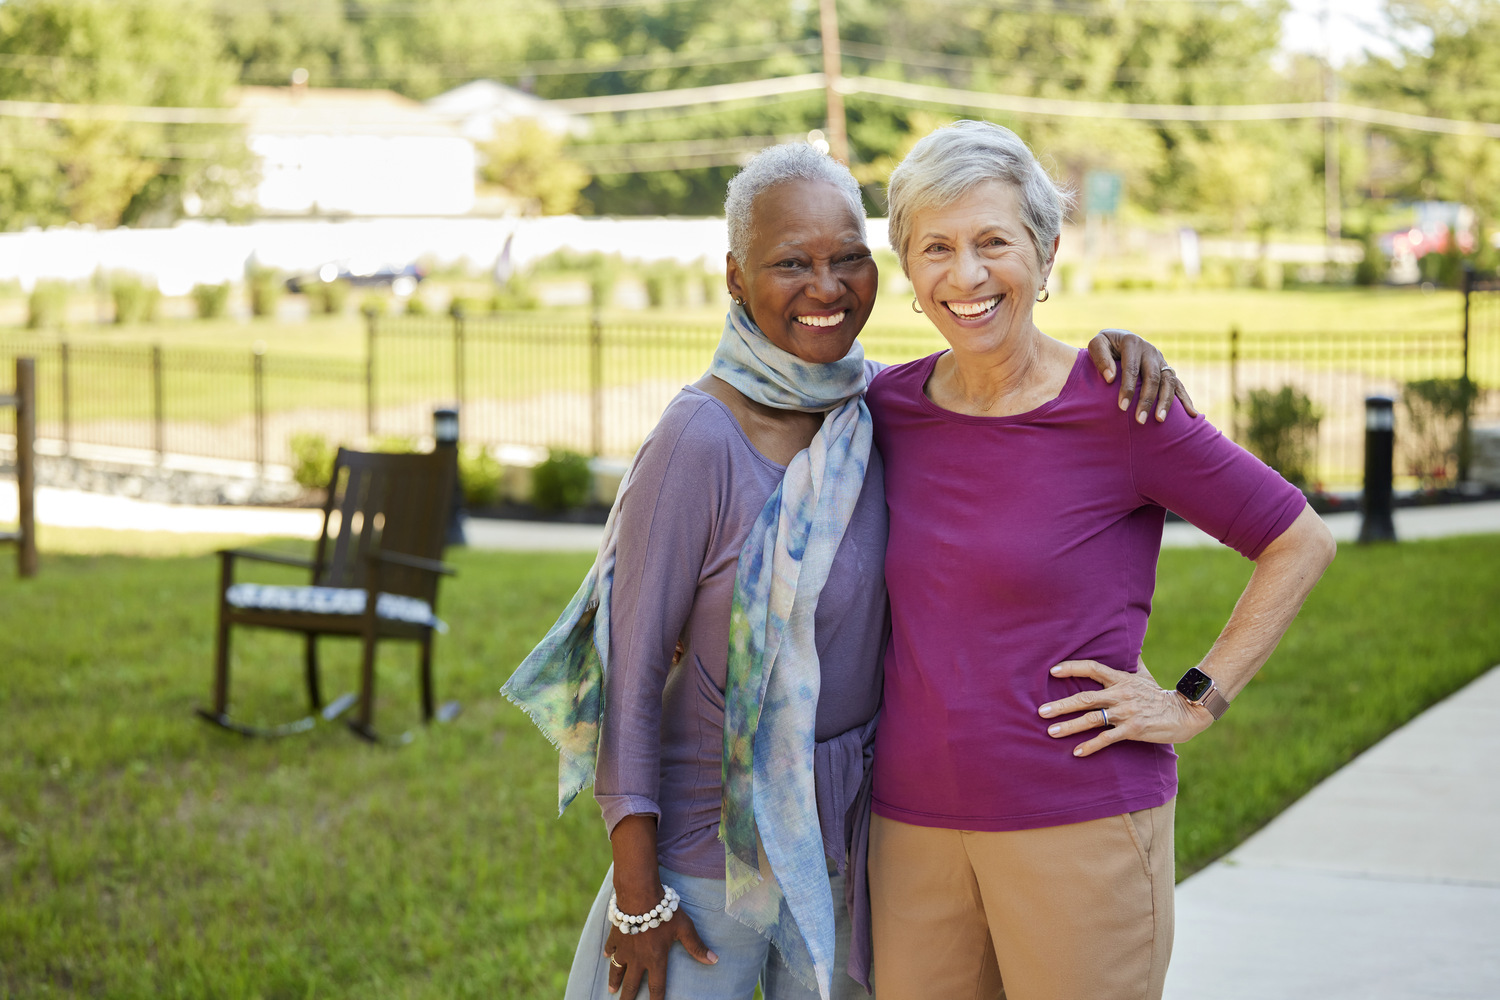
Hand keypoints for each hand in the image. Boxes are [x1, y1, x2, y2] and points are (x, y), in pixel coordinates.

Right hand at [605, 900, 716, 998]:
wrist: (639, 895)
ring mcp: (624, 948)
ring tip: (611, 990)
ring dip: (614, 980)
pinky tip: (606, 956)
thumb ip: (696, 946)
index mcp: (656, 959)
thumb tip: (714, 960)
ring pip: (617, 969)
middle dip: (628, 998)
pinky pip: (610, 947)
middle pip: (632, 984)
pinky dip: (608, 953)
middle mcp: (638, 958)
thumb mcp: (684, 928)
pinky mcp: (615, 935)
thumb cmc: (664, 911)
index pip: (656, 986)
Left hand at [1038, 658, 1213, 757]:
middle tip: (1041, 711)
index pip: (1092, 668)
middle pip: (1085, 698)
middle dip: (1061, 705)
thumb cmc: (1158, 695)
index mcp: (1120, 679)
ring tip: (1051, 732)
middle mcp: (1120, 694)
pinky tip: (1076, 752)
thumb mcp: (1144, 676)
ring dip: (1070, 726)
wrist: (1184, 713)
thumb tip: (1130, 646)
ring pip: (1092, 719)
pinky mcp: (1132, 729)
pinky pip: (1107, 738)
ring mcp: (1126, 712)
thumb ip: (1132, 663)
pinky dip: (1091, 746)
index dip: (1072, 668)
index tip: (1052, 671)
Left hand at [1087, 330, 1199, 423]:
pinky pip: (1178, 385)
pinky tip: (1192, 414)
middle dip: (1147, 400)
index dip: (1128, 388)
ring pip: (1168, 382)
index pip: (1131, 369)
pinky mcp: (1167, 370)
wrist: (1119, 339)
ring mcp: (1161, 361)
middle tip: (1140, 420)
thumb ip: (1101, 358)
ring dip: (1165, 402)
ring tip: (1159, 420)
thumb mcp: (1097, 344)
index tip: (1122, 407)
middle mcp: (1150, 351)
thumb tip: (1110, 378)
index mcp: (1132, 343)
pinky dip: (1185, 399)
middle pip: (1152, 377)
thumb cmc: (1105, 346)